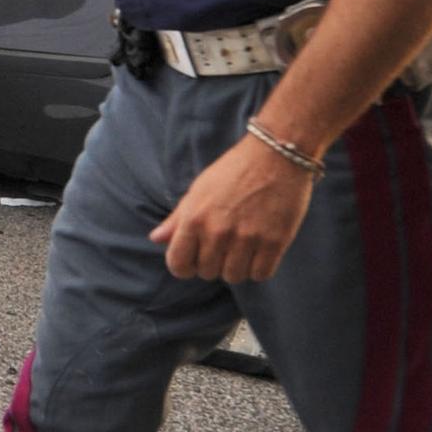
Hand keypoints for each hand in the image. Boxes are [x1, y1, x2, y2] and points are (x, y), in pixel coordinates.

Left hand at [150, 135, 315, 281]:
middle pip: (208, 273)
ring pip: (234, 277)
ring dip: (237, 267)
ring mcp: (247, 238)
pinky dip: (259, 268)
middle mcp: (218, 231)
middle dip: (213, 263)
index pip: (178, 264)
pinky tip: (260, 252)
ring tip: (242, 248)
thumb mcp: (199, 189)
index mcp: (194, 218)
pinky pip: (261, 274)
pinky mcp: (274, 242)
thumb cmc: (235, 170)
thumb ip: (177, 219)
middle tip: (224, 246)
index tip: (194, 260)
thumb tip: (156, 239)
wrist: (276, 155)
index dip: (185, 267)